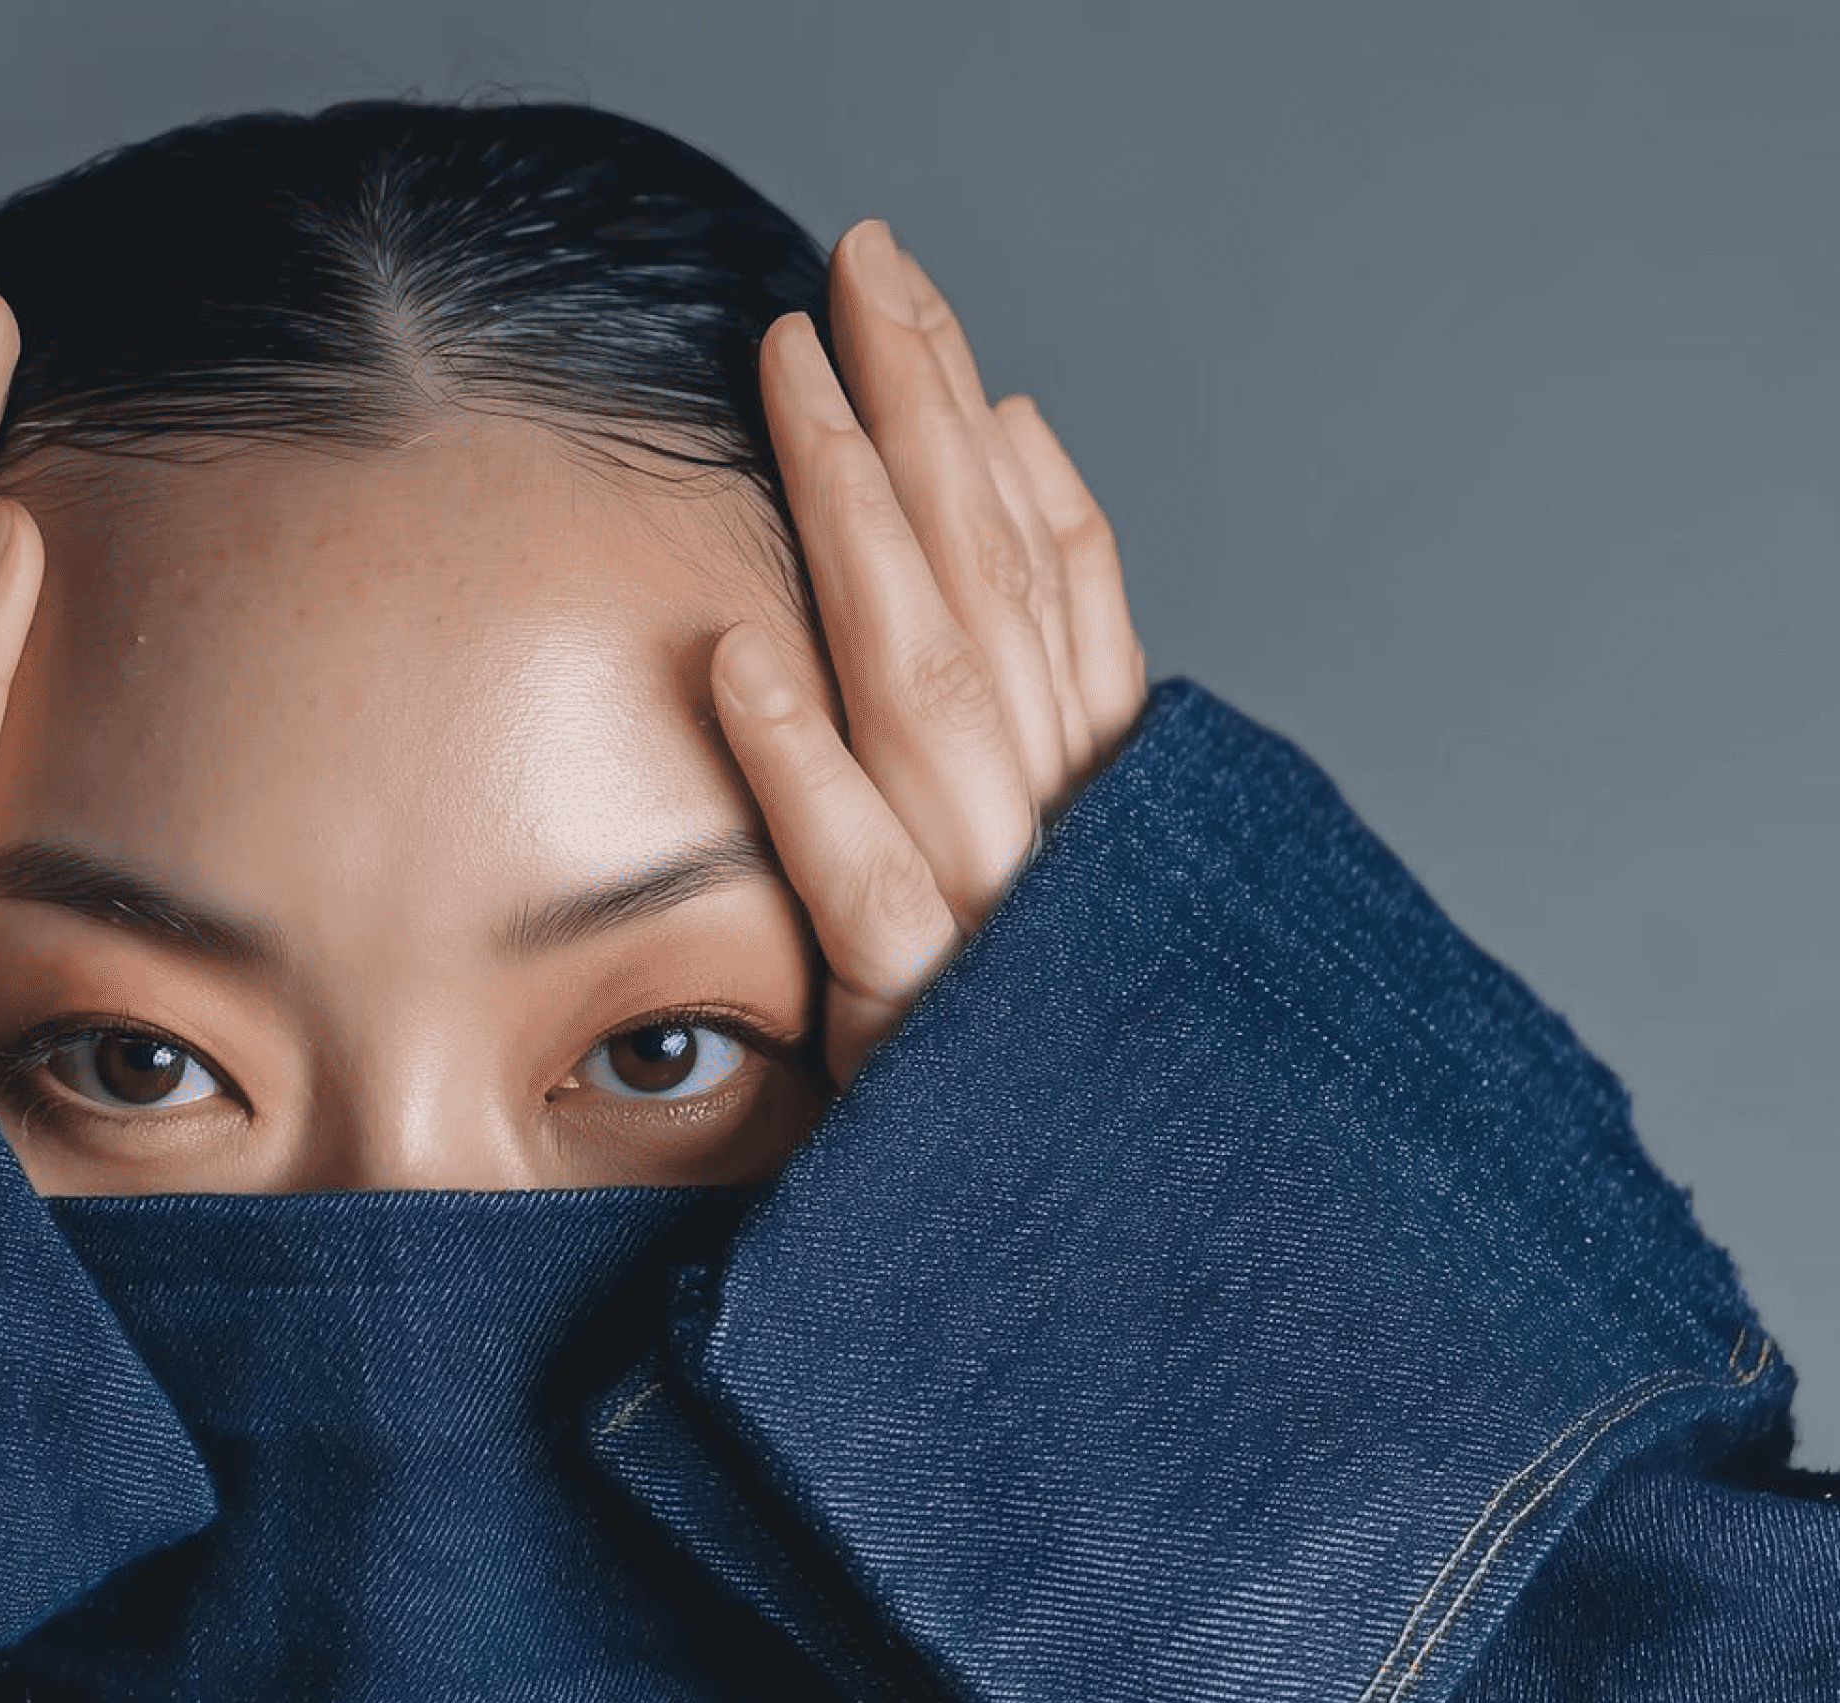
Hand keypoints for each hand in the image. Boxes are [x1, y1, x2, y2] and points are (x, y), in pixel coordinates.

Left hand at [713, 219, 1145, 1082]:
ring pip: (932, 694)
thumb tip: (1018, 445)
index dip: (973, 422)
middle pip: (989, 589)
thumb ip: (1064, 663)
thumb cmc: (1058, 1086)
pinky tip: (735, 652)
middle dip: (920, 413)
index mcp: (1104, 804)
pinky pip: (860, 884)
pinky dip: (804, 765)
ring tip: (794, 383)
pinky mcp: (921, 1038)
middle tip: (853, 263)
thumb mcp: (1073, 868)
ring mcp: (998, 932)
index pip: (1048, 571)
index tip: (903, 295)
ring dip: (860, 528)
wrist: (1104, 1301)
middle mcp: (1065, 843)